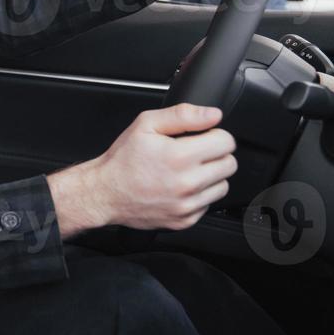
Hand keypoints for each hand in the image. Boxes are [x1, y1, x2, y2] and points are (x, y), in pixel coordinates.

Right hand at [48, 103, 235, 233]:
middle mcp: (187, 183)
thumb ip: (183, 115)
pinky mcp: (184, 220)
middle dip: (216, 154)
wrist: (104, 193)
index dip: (215, 135)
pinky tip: (180, 188)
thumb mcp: (146, 124)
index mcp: (180, 156)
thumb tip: (213, 115)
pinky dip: (199, 196)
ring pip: (223, 186)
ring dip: (211, 176)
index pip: (226, 142)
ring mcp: (187, 205)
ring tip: (188, 171)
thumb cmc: (122, 160)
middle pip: (229, 164)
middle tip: (195, 153)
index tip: (204, 137)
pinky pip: (208, 205)